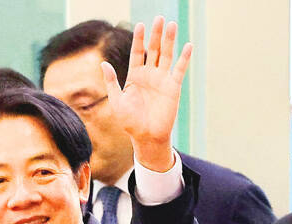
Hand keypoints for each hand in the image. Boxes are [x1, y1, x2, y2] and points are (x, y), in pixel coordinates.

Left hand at [102, 16, 192, 171]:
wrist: (146, 136)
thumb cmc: (130, 122)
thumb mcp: (116, 101)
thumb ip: (111, 82)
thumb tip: (103, 63)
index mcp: (135, 76)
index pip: (138, 52)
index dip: (139, 39)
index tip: (141, 25)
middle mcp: (149, 75)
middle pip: (153, 49)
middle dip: (156, 34)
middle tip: (159, 18)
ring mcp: (162, 80)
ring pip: (166, 55)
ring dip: (169, 40)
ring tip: (171, 24)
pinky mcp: (173, 87)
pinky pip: (179, 69)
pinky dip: (184, 58)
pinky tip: (188, 45)